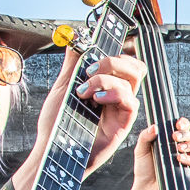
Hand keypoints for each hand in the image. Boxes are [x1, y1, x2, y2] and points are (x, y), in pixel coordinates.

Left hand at [28, 46, 146, 174]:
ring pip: (132, 79)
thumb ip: (72, 64)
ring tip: (84, 91)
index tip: (102, 41)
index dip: (118, 49)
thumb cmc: (57, 124)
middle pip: (135, 66)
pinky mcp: (124, 123)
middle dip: (114, 60)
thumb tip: (77, 40)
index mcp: (105, 84)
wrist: (54, 149)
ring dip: (105, 78)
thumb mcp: (62, 87)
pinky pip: (131, 101)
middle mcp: (116, 95)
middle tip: (90, 70)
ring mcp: (121, 108)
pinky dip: (113, 93)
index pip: (123, 60)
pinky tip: (95, 100)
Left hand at [125, 117, 189, 189]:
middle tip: (174, 136)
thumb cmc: (144, 169)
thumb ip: (145, 136)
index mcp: (170, 140)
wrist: (146, 189)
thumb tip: (155, 127)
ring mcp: (186, 160)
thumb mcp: (140, 150)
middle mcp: (180, 148)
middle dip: (185, 133)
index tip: (178, 123)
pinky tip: (179, 158)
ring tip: (178, 147)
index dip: (183, 123)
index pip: (181, 127)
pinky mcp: (188, 172)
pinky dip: (189, 159)